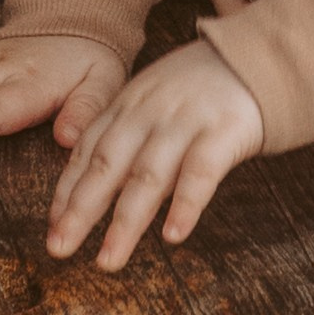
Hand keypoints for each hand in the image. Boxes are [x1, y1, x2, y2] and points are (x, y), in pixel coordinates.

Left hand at [45, 39, 263, 268]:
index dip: (67, 191)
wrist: (260, 54)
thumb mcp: (155, 100)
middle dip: (81, 210)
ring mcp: (185, 121)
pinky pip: (201, 172)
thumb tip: (98, 188)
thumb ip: (129, 137)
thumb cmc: (204, 88)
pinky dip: (185, 205)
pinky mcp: (224, 131)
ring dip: (125, 222)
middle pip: (107, 165)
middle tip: (59, 248)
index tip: (53, 227)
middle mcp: (149, 112)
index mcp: (128, 105)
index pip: (88, 151)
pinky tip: (172, 236)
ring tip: (109, 259)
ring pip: (147, 176)